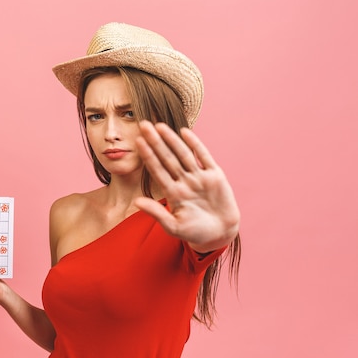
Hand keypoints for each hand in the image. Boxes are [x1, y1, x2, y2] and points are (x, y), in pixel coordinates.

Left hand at [134, 121, 239, 251]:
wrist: (221, 233)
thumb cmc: (195, 232)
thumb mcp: (174, 226)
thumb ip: (157, 213)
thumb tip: (136, 202)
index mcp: (172, 192)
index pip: (157, 170)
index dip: (148, 156)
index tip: (138, 141)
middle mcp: (184, 181)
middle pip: (167, 157)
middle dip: (155, 141)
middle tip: (143, 124)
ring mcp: (198, 177)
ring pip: (183, 154)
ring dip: (171, 139)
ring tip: (159, 125)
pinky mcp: (215, 175)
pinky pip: (203, 156)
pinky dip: (195, 144)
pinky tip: (184, 132)